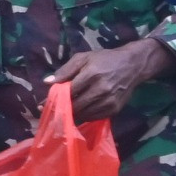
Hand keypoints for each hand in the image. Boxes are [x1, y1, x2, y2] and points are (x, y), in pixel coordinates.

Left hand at [45, 40, 174, 122]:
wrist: (133, 65)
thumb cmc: (105, 59)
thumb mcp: (83, 58)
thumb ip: (65, 70)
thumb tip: (47, 82)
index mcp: (92, 74)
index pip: (68, 92)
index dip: (54, 99)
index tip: (41, 104)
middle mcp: (101, 89)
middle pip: (75, 106)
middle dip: (60, 109)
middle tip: (50, 111)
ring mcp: (109, 101)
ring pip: (83, 114)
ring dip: (71, 114)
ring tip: (62, 111)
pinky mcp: (114, 109)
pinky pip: (93, 117)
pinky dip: (83, 116)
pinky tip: (78, 111)